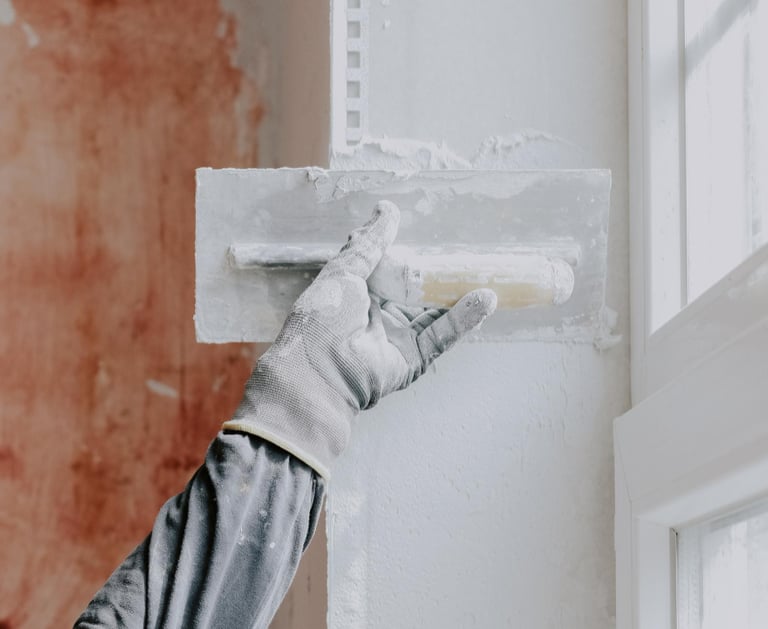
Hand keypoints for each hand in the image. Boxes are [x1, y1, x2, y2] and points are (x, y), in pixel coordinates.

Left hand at [223, 201, 496, 478]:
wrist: (319, 370)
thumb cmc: (323, 316)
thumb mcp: (344, 270)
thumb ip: (371, 243)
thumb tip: (388, 210)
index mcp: (356, 294)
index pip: (388, 270)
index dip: (406, 256)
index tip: (427, 238)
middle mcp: (378, 316)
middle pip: (416, 292)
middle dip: (438, 276)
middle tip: (465, 256)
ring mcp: (397, 338)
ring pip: (435, 313)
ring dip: (459, 295)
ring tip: (486, 275)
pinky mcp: (414, 359)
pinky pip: (442, 335)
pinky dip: (464, 319)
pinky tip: (484, 299)